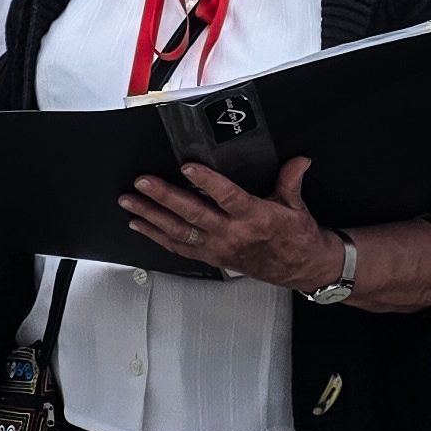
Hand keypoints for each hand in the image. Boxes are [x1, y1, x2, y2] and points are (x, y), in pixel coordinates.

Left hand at [120, 150, 342, 286]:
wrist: (300, 269)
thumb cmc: (296, 238)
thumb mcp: (297, 206)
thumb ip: (291, 180)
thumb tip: (299, 160)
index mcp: (255, 218)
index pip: (227, 197)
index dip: (207, 182)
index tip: (188, 167)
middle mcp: (232, 234)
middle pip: (193, 214)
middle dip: (165, 197)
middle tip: (143, 183)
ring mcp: (218, 247)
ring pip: (179, 231)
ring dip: (152, 216)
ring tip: (130, 202)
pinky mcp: (211, 256)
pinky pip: (178, 247)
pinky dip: (156, 236)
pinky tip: (139, 224)